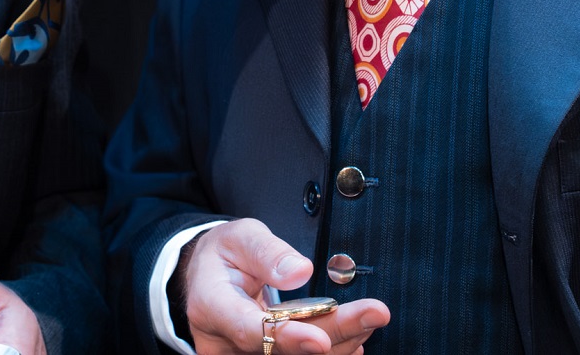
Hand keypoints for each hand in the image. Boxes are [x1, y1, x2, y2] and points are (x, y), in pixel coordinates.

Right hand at [182, 219, 388, 354]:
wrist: (205, 278)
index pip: (248, 329)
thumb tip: (301, 272)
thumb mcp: (240, 237)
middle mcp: (222, 342)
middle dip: (334, 334)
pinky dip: (328, 349)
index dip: (287, 337)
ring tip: (370, 316)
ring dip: (338, 342)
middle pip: (281, 350)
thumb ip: (267, 252)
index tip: (322, 340)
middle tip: (375, 313)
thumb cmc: (224, 254)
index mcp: (211, 305)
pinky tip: (354, 338)